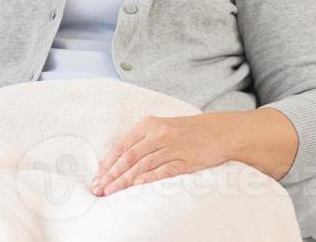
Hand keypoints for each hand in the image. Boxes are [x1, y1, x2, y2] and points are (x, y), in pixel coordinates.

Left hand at [90, 112, 237, 196]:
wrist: (218, 131)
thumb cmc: (184, 132)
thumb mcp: (159, 129)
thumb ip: (139, 142)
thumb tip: (113, 161)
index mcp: (148, 124)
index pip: (122, 146)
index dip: (108, 163)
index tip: (97, 177)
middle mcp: (158, 134)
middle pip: (129, 156)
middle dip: (112, 174)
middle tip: (99, 188)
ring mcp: (172, 147)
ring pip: (143, 165)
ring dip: (125, 180)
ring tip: (112, 191)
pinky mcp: (186, 160)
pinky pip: (164, 170)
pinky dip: (149, 178)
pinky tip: (137, 186)